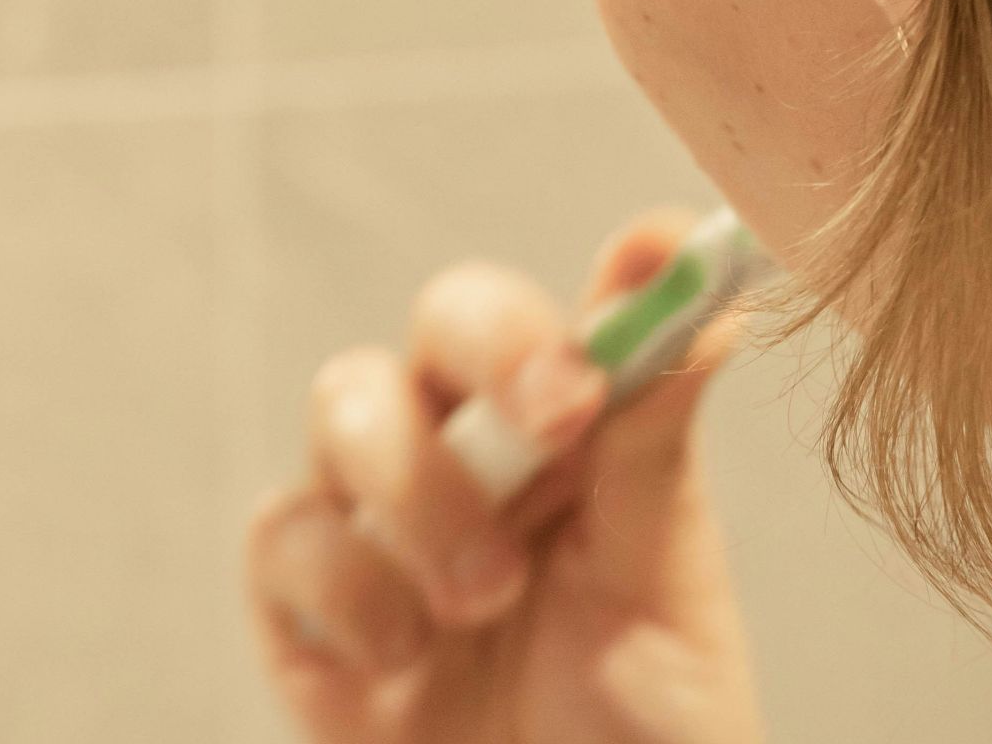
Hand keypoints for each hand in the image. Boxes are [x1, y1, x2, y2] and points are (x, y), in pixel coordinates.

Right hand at [247, 207, 765, 743]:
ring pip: (348, 402)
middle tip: (561, 412)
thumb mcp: (665, 586)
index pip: (566, 316)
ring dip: (420, 490)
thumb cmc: (647, 729)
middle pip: (445, 322)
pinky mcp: (310, 611)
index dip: (591, 291)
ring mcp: (389, 526)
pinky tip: (402, 658)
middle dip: (493, 347)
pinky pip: (285, 535)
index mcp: (582, 439)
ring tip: (486, 597)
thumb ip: (656, 442)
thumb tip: (706, 291)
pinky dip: (344, 585)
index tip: (636, 297)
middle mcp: (481, 457)